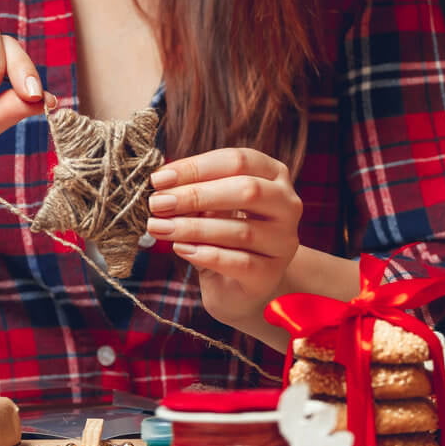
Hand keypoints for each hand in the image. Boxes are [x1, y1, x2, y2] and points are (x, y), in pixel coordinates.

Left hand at [146, 148, 301, 328]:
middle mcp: (286, 205)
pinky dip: (206, 254)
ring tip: (159, 227)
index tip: (158, 179)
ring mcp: (283, 241)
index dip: (196, 167)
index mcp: (273, 175)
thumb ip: (193, 190)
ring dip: (193, 228)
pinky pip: (239, 263)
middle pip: (246, 190)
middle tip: (158, 203)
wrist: (238, 284)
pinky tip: (181, 249)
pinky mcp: (271, 274)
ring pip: (241, 230)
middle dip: (196, 195)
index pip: (238, 161)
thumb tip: (162, 184)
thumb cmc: (222, 235)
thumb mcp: (209, 205)